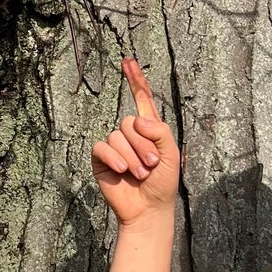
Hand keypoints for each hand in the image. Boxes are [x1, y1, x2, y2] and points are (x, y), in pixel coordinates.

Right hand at [91, 57, 179, 226]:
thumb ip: (159, 132)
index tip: (127, 61)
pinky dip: (114, 159)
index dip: (135, 80)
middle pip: (130, 121)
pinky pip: (103, 147)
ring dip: (132, 157)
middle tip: (152, 166)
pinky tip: (122, 172)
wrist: (148, 209)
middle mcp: (130, 134)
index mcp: (149, 129)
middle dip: (143, 144)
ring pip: (118, 136)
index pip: (142, 99)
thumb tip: (136, 120)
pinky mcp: (101, 159)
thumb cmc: (163, 183)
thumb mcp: (171, 155)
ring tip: (141, 174)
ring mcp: (114, 146)